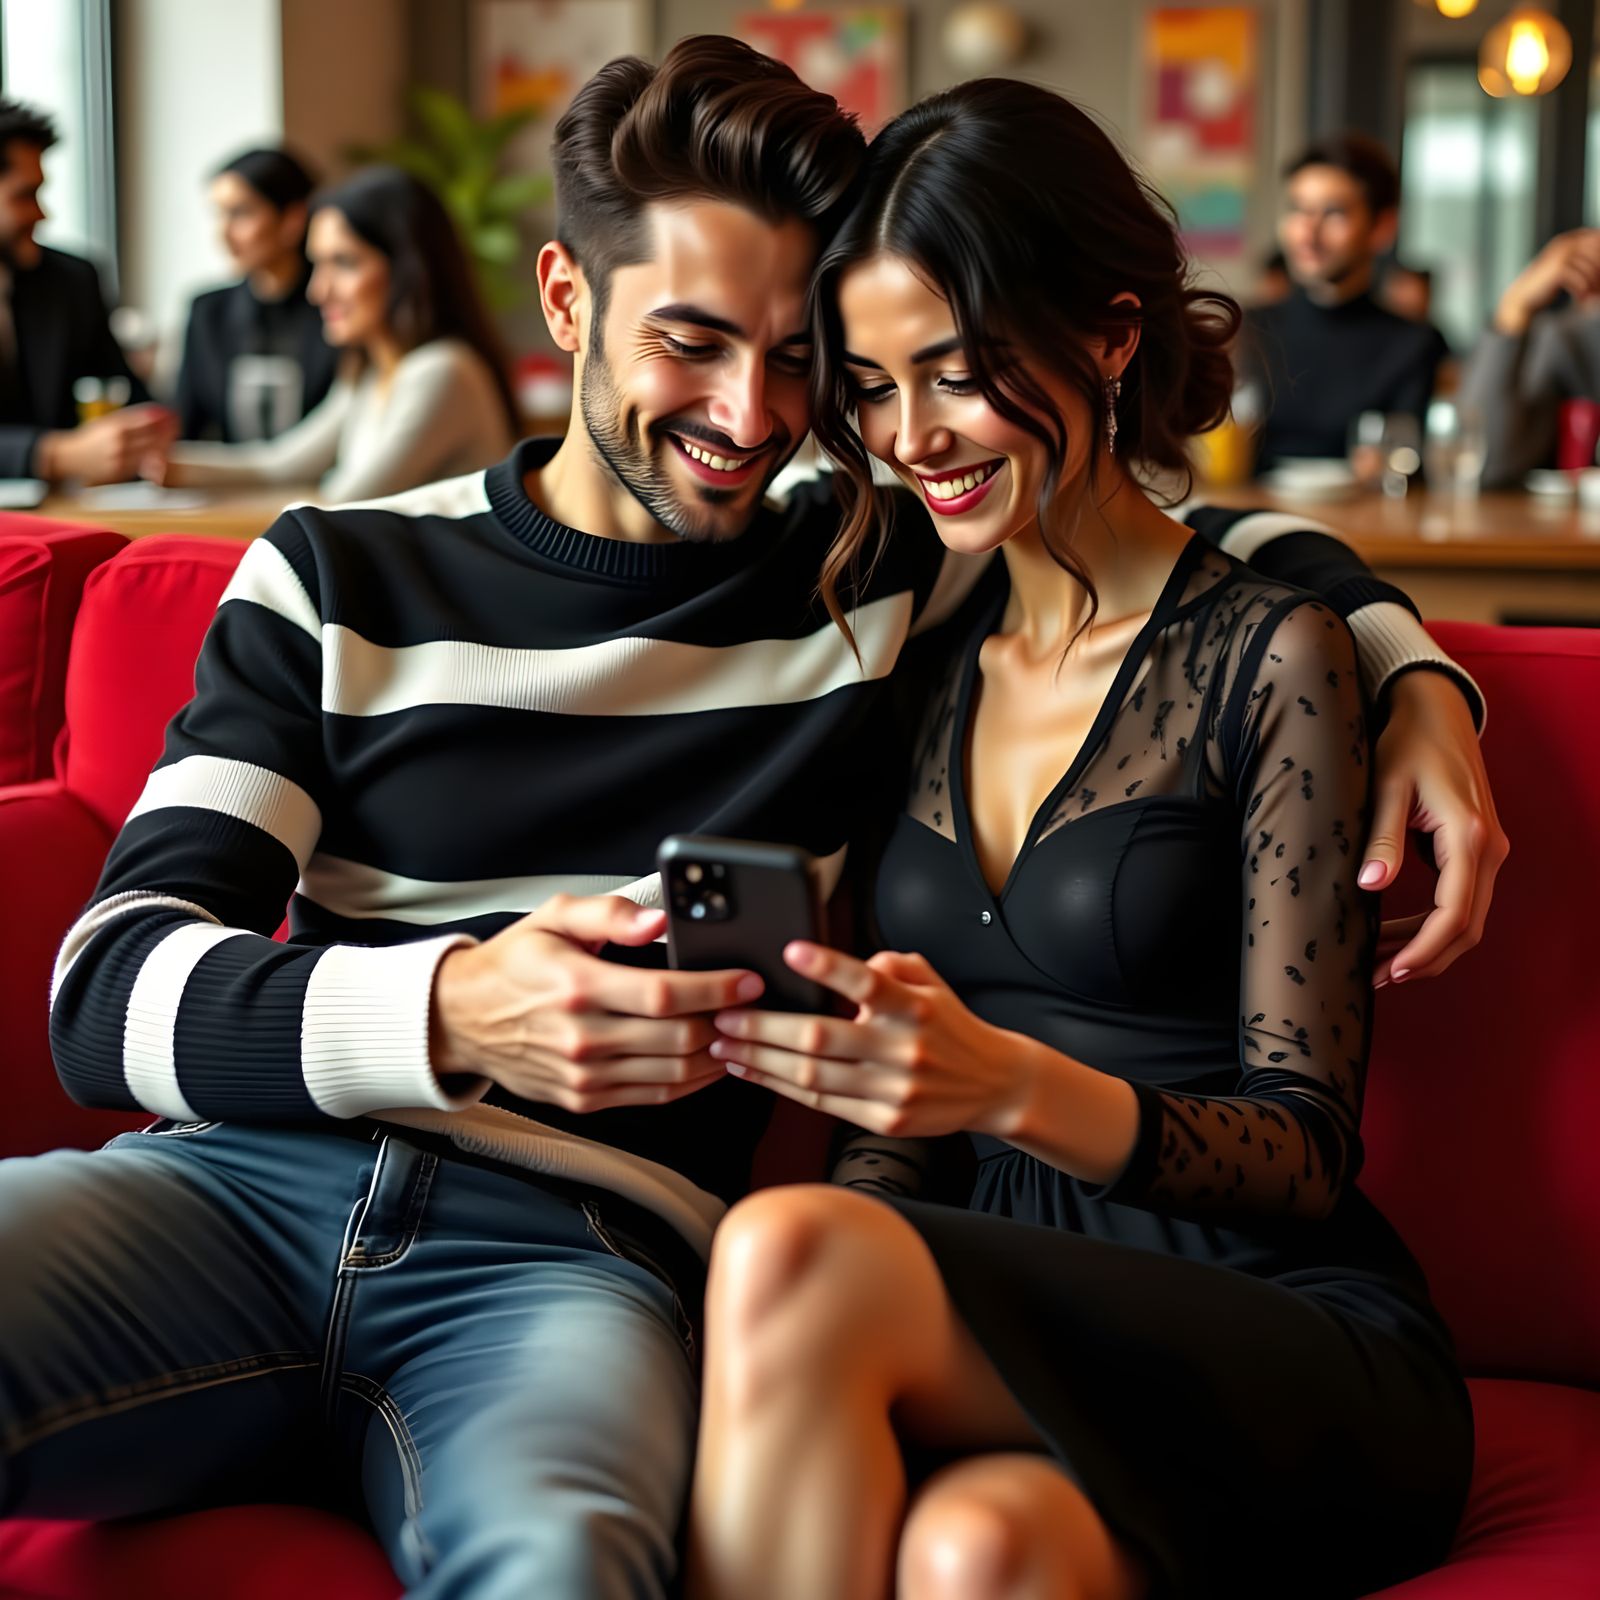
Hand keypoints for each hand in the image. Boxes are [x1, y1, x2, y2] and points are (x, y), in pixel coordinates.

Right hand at [39, 404, 177, 485]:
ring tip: (171, 437)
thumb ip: (130, 420)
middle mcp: (119, 442)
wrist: (68, 457)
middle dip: (167, 430)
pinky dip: (155, 457)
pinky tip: (160, 451)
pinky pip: (144, 465)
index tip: (170, 413)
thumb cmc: (90, 438)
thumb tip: (156, 413)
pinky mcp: (122, 472)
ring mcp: (121, 459)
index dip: (162, 417)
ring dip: (165, 444)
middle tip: (176, 425)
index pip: (146, 420)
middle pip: (153, 437)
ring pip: (152, 452)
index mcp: (114, 426)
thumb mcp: (106, 422)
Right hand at [430, 893, 763, 1112]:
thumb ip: (611, 914)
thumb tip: (660, 921)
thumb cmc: (514, 963)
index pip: (664, 994)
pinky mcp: (585, 1099)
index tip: (747, 980)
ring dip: (716, 1054)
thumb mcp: (554, 916)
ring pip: (673, 1072)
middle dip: (727, 1022)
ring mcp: (583, 1075)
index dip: (716, 989)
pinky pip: (654, 1094)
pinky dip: (691, 1080)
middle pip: (678, 1038)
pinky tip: (710, 1059)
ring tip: (739, 1032)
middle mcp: (581, 1036)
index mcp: (577, 985)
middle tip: (752, 1006)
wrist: (462, 1019)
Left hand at [710, 942, 1035, 1136]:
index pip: (868, 982)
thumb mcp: (931, 982)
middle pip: (822, 1037)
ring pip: (814, 1076)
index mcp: (913, 1007)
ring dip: (762, 1059)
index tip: (790, 952)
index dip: (828, 967)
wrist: (995, 1084)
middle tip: (725, 1014)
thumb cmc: (950, 1028)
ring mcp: (893, 1089)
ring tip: (726, 1044)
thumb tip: (846, 961)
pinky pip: (823, 1103)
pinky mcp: (885, 1120)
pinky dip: (783, 1087)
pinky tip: (756, 1071)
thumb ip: (889, 964)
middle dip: (765, 1026)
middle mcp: (903, 1049)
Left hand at [1361, 672, 1508, 985]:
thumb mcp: (1384, 786)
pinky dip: (1429, 926)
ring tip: (1377, 965)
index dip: (1426, 948)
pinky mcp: (1474, 850)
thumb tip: (1369, 886)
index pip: (1456, 912)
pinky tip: (1391, 937)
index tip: (1393, 971)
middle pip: (1467, 926)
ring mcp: (1487, 851)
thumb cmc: (1405, 743)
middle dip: (1423, 958)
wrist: (1434, 711)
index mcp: (1469, 835)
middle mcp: (1488, 848)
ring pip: (1466, 918)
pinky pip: (1460, 901)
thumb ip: (1380, 836)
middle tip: (1376, 978)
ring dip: (1425, 946)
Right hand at [1495, 229, 1599, 334]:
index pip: (1596, 240)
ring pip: (1590, 268)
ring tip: (1592, 296)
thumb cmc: (1545, 283)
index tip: (1599, 275)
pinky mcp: (1557, 270)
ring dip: (1593, 284)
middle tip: (1599, 288)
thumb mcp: (1564, 266)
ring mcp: (1560, 255)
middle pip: (1596, 253)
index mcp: (1567, 240)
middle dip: (1599, 272)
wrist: (1522, 295)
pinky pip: (1580, 279)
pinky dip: (1582, 291)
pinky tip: (1580, 299)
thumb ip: (1581, 259)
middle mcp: (1565, 244)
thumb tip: (1599, 267)